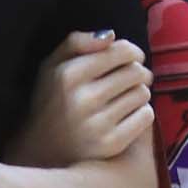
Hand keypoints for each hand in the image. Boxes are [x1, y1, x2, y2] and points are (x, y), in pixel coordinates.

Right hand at [23, 32, 152, 163]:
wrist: (41, 152)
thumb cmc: (51, 101)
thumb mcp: (51, 65)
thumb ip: (76, 42)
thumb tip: (111, 35)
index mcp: (68, 75)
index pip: (120, 51)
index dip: (132, 51)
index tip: (132, 57)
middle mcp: (83, 99)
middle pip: (136, 72)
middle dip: (139, 72)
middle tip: (133, 78)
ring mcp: (97, 124)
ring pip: (143, 93)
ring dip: (140, 92)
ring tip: (127, 97)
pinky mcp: (111, 144)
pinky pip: (146, 116)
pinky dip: (143, 112)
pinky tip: (129, 115)